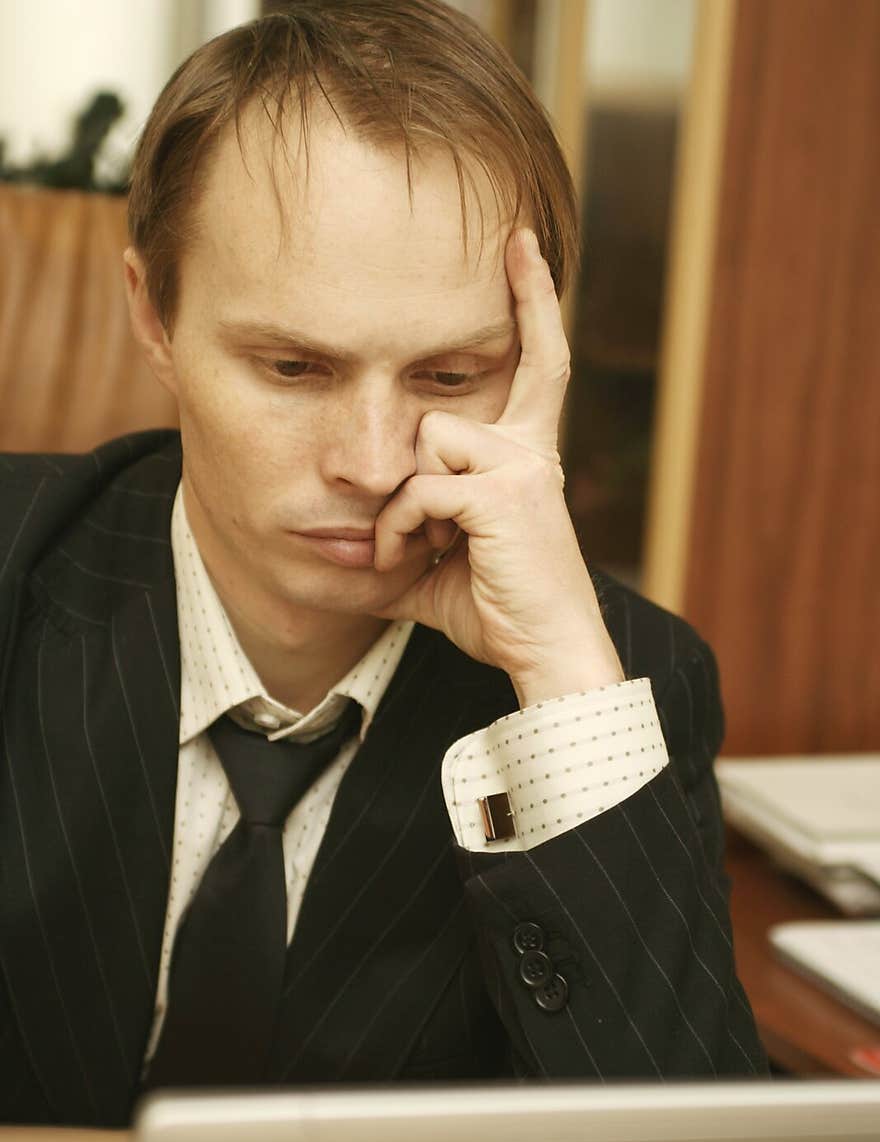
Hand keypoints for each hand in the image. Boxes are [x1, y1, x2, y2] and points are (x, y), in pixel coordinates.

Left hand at [372, 227, 623, 707]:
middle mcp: (531, 451)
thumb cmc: (499, 612)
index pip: (539, 362)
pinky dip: (403, 530)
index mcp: (527, 456)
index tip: (521, 242)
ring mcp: (521, 469)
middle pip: (438, 417)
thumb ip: (409, 532)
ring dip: (403, 510)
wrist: (548, 654)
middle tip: (419, 544)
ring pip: (424, 446)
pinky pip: (422, 489)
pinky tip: (415, 560)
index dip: (533, 302)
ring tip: (416, 554)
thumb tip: (351, 542)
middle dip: (411, 483)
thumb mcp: (442, 564)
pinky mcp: (504, 496)